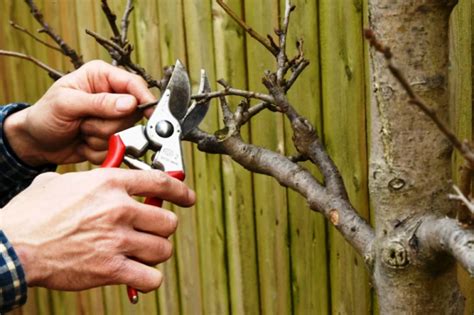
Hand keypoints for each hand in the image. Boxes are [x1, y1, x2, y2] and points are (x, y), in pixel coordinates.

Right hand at [0, 168, 194, 291]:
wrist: (13, 245)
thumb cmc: (32, 214)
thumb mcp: (60, 183)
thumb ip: (88, 180)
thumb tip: (98, 179)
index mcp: (109, 184)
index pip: (161, 182)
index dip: (181, 190)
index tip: (188, 197)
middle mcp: (119, 209)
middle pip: (167, 221)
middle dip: (162, 228)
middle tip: (151, 231)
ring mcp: (117, 240)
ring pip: (163, 249)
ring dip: (156, 252)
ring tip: (142, 253)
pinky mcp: (111, 269)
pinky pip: (151, 278)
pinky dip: (148, 279)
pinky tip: (137, 275)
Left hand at [4, 60, 155, 165]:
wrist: (35, 143)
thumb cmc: (44, 116)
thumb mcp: (66, 104)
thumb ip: (99, 102)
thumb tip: (129, 103)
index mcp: (101, 77)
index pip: (134, 84)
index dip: (143, 99)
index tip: (148, 113)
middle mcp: (111, 96)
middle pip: (132, 114)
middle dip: (107, 124)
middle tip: (84, 123)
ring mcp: (112, 119)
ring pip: (124, 134)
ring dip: (100, 138)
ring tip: (81, 131)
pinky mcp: (111, 138)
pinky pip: (117, 149)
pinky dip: (98, 150)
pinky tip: (83, 142)